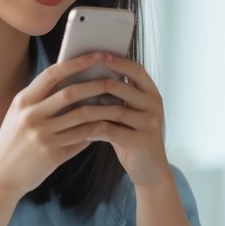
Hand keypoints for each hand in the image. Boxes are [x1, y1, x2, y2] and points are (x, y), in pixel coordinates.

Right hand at [0, 53, 109, 198]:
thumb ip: (42, 102)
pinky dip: (96, 130)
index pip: (53, 73)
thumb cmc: (13, 144)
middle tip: (115, 80)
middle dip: (96, 84)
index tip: (97, 55)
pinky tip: (107, 126)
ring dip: (103, 109)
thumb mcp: (19, 117)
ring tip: (118, 104)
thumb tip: (75, 84)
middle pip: (71, 93)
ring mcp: (41, 135)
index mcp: (23, 100)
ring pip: (81, 116)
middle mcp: (30, 115)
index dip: (77, 62)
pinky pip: (81, 137)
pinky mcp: (51, 153)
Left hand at [71, 54, 171, 187]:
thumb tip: (84, 76)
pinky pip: (111, 130)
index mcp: (152, 94)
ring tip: (70, 105)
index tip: (98, 54)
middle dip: (97, 82)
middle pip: (123, 86)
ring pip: (114, 109)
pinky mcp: (141, 141)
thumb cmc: (131, 138)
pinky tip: (78, 128)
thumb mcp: (126, 115)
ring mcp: (150, 123)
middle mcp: (154, 105)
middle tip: (74, 78)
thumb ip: (114, 98)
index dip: (117, 61)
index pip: (136, 70)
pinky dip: (92, 128)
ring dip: (90, 107)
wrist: (150, 171)